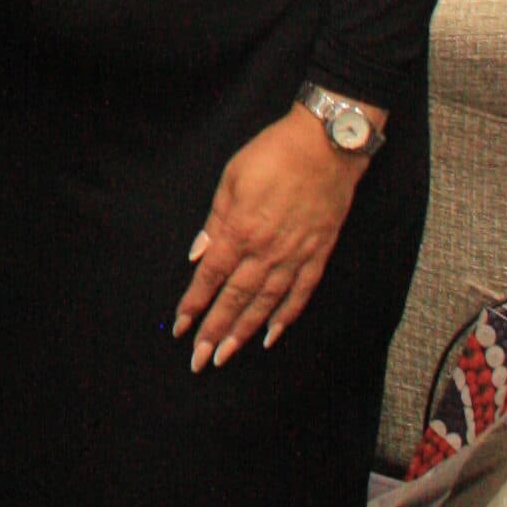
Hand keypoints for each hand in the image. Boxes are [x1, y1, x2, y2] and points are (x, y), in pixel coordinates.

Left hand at [173, 109, 364, 369]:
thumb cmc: (273, 154)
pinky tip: (272, 335)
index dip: (194, 304)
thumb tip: (197, 255)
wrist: (325, 146)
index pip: (210, 277)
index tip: (180, 327)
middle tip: (199, 361)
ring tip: (227, 356)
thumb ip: (215, 221)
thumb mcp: (231, 178)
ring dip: (244, 332)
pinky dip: (285, 317)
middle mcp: (266, 251)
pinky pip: (300, 294)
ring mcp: (294, 256)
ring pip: (265, 304)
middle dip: (215, 331)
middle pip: (235, 299)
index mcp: (240, 230)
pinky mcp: (318, 255)